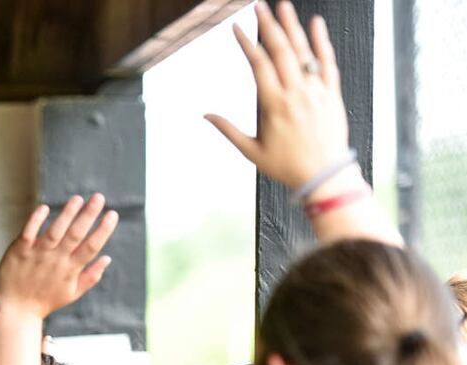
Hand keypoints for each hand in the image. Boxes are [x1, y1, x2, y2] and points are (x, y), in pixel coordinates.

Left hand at [0, 195, 117, 319]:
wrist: (16, 310)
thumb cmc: (45, 302)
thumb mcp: (72, 293)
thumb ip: (91, 276)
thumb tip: (108, 258)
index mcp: (70, 269)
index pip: (91, 247)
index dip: (103, 230)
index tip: (113, 214)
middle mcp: (56, 260)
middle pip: (75, 235)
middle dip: (88, 215)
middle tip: (99, 197)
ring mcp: (37, 255)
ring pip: (55, 231)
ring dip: (67, 214)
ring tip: (78, 198)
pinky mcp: (20, 251)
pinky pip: (28, 232)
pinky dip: (36, 220)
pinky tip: (44, 207)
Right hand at [205, 2, 351, 191]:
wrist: (324, 174)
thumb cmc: (285, 166)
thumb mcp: (251, 152)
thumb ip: (228, 130)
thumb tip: (206, 115)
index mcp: (274, 105)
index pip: (258, 64)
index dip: (247, 43)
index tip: (237, 28)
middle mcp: (296, 92)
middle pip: (280, 50)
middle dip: (268, 25)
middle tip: (259, 6)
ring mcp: (316, 90)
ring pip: (303, 51)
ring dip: (292, 26)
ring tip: (283, 6)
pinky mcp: (332, 93)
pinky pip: (327, 62)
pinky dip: (322, 41)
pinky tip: (315, 23)